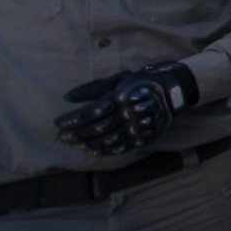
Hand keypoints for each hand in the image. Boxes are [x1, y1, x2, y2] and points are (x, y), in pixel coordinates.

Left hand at [55, 63, 197, 155]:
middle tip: (61, 136)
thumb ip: (92, 89)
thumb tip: (67, 97)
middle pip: (95, 129)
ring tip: (73, 144)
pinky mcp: (143, 137)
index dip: (71, 120)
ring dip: (86, 144)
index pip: (89, 113)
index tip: (58, 123)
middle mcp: (128, 114)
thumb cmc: (141, 81)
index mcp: (120, 97)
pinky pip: (120, 148)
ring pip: (106, 141)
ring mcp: (137, 127)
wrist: (173, 90)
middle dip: (75, 134)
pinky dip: (103, 151)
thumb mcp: (117, 79)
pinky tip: (91, 150)